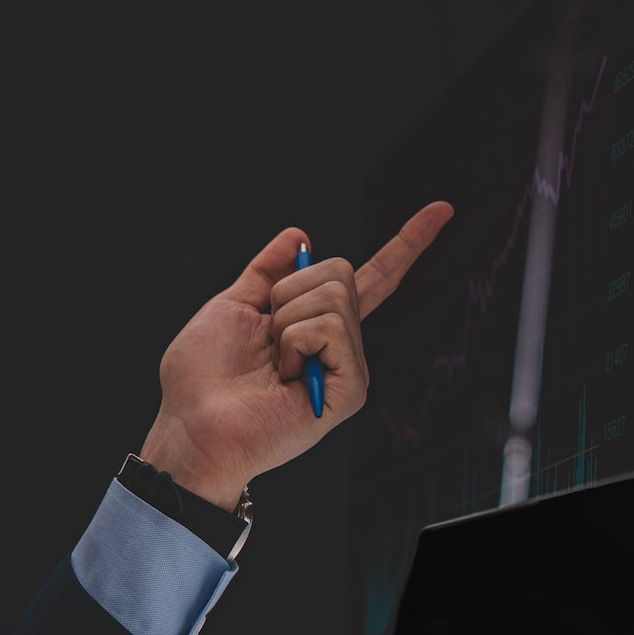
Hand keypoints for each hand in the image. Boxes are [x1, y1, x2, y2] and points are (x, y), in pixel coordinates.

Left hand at [139, 203, 454, 508]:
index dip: (406, 243)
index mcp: (315, 324)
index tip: (441, 209)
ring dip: (286, 319)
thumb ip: (266, 270)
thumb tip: (300, 235)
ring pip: (335, 296)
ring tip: (272, 361)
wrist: (191, 425)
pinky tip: (286, 376)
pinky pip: (332, 328)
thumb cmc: (201, 378)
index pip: (372, 276)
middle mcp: (339, 344)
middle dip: (290, 289)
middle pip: (343, 271)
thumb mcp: (231, 306)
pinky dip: (296, 341)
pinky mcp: (350, 390)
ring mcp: (348, 367)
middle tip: (266, 334)